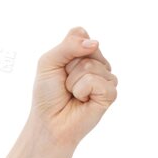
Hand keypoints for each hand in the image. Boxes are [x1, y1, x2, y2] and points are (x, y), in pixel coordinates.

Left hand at [27, 26, 117, 157]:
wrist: (49, 123)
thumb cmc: (47, 95)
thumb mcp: (48, 63)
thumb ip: (68, 45)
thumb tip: (94, 43)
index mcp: (84, 54)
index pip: (80, 34)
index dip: (65, 51)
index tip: (58, 69)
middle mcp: (98, 63)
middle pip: (88, 47)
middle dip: (69, 67)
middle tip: (65, 84)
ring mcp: (106, 78)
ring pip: (91, 65)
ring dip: (74, 82)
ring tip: (72, 94)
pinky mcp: (110, 93)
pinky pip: (96, 81)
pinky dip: (82, 91)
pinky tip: (82, 101)